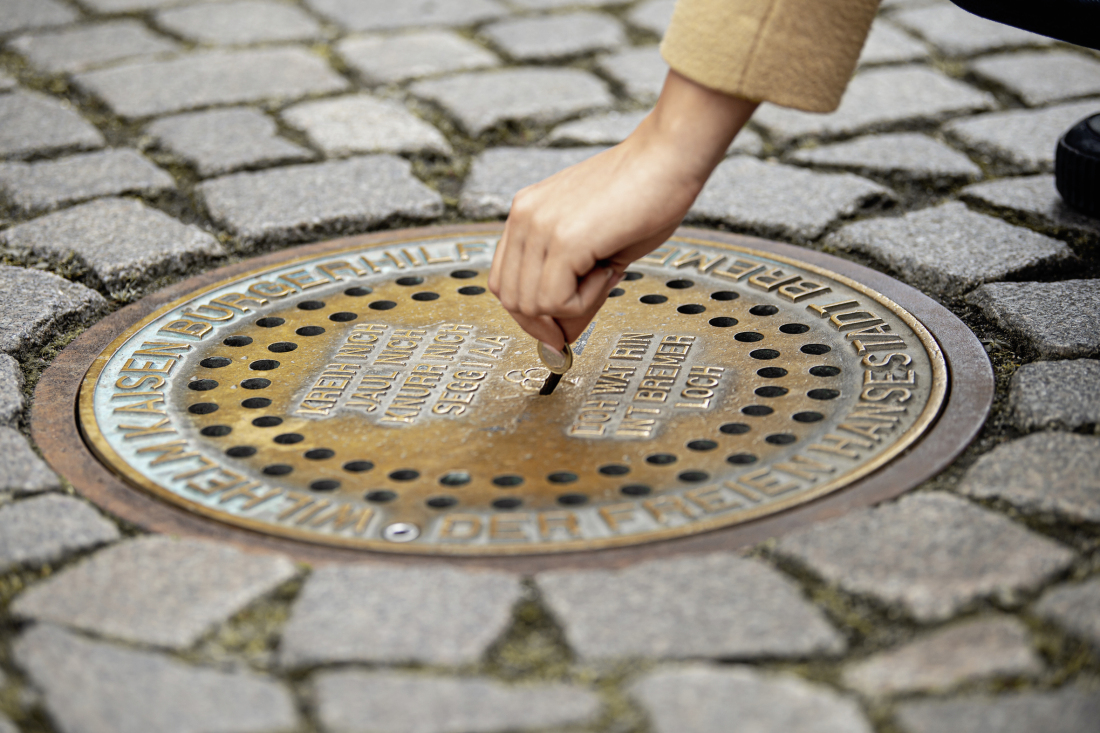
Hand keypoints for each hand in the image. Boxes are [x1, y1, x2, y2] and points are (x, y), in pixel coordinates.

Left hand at [488, 70, 757, 349]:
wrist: (669, 157)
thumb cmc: (644, 195)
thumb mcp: (595, 248)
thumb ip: (569, 287)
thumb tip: (560, 336)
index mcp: (525, 213)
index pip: (503, 281)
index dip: (528, 313)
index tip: (556, 328)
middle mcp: (523, 216)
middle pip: (511, 298)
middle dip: (546, 321)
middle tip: (586, 308)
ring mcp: (539, 226)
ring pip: (532, 304)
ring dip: (572, 306)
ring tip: (605, 272)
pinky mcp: (564, 239)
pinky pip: (557, 300)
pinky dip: (586, 300)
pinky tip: (608, 270)